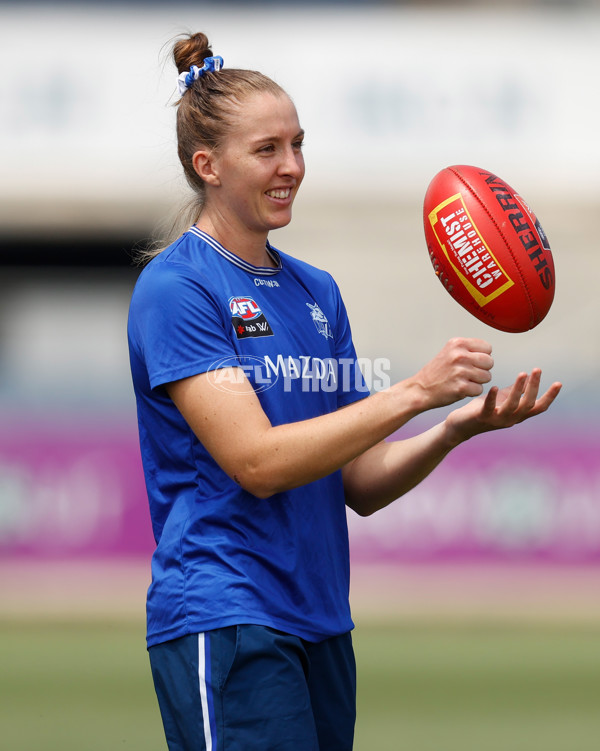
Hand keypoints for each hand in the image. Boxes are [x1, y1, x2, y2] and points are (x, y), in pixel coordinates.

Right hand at [412, 337, 494, 409]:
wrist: (420, 389)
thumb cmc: (436, 373)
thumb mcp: (449, 352)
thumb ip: (468, 350)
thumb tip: (488, 353)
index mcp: (458, 344)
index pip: (488, 348)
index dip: (482, 356)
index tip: (471, 362)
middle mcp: (460, 355)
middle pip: (490, 362)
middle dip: (482, 369)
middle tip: (468, 373)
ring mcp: (460, 371)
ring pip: (487, 376)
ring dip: (477, 381)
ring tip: (463, 381)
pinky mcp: (461, 387)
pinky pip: (479, 389)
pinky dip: (471, 392)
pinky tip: (460, 389)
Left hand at [444, 368, 561, 444]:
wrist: (460, 426)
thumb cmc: (482, 410)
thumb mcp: (501, 399)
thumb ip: (515, 391)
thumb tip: (528, 378)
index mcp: (517, 415)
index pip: (538, 407)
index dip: (549, 396)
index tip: (558, 383)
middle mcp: (511, 419)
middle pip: (528, 405)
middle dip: (534, 387)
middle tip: (537, 370)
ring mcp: (497, 420)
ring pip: (513, 406)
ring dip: (518, 389)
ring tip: (522, 374)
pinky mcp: (482, 418)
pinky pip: (489, 408)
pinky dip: (492, 398)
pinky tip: (495, 387)